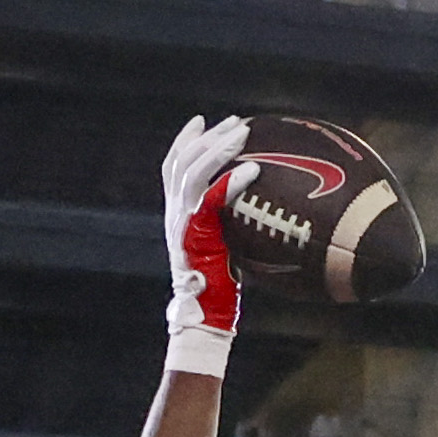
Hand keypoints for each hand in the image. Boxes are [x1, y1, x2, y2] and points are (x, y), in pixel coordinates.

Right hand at [157, 109, 253, 356]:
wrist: (205, 315)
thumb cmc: (220, 287)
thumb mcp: (224, 246)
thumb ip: (232, 223)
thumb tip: (264, 210)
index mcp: (178, 214)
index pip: (173, 167)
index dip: (185, 141)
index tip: (201, 121)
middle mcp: (175, 214)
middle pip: (183, 161)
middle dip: (209, 136)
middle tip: (235, 122)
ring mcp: (182, 223)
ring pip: (191, 172)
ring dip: (218, 148)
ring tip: (243, 133)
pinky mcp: (194, 234)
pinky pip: (210, 199)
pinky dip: (229, 181)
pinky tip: (253, 169)